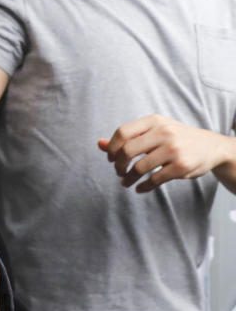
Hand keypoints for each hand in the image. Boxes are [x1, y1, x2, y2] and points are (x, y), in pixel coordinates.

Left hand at [98, 114, 231, 192]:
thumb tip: (98, 144)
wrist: (211, 146)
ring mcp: (173, 150)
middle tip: (118, 172)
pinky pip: (154, 180)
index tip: (110, 159)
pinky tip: (140, 188)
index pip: (122, 132)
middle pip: (127, 151)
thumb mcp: (153, 131)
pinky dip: (143, 187)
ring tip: (125, 182)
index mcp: (154, 121)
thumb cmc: (175, 138)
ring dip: (128, 179)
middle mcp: (164, 132)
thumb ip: (127, 137)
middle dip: (118, 165)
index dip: (111, 148)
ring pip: (139, 168)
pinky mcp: (181, 166)